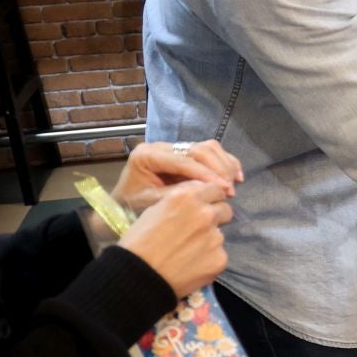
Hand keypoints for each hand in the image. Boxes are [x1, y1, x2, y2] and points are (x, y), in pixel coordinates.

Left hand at [114, 140, 242, 212]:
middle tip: (229, 190)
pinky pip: (210, 152)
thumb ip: (178, 194)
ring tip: (232, 184)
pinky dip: (225, 162)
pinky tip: (235, 176)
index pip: (182, 160)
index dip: (205, 173)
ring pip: (207, 147)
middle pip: (198, 149)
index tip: (223, 188)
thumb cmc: (132, 208)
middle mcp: (161, 147)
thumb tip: (207, 189)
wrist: (121, 209)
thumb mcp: (152, 203)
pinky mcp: (184, 154)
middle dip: (217, 168)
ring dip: (224, 164)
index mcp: (147, 155)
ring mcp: (174, 149)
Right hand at [119, 180, 232, 298]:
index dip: (211, 198)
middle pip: (225, 210)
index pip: (215, 189)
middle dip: (216, 217)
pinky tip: (190, 266)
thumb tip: (196, 198)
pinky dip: (208, 260)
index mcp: (187, 197)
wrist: (137, 277)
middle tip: (198, 230)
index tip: (206, 206)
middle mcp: (205, 214)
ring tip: (188, 252)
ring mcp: (215, 237)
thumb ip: (180, 201)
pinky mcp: (219, 259)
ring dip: (209, 240)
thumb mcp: (154, 211)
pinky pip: (219, 256)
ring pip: (220, 235)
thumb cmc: (138, 243)